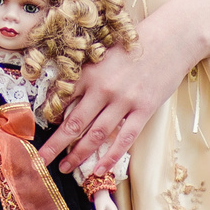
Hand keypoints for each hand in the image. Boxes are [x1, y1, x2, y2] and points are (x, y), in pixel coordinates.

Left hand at [42, 20, 198, 177]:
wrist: (171, 39)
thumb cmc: (134, 46)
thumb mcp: (103, 55)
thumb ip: (86, 76)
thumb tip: (65, 99)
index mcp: (89, 73)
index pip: (62, 101)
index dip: (49, 119)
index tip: (39, 132)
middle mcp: (103, 89)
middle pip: (74, 123)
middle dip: (55, 145)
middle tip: (42, 160)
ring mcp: (124, 101)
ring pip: (96, 135)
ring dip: (79, 154)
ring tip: (65, 167)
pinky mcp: (144, 110)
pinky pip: (124, 139)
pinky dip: (110, 157)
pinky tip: (99, 170)